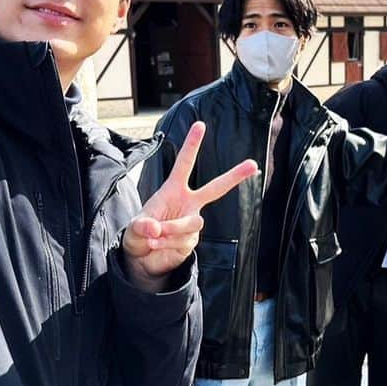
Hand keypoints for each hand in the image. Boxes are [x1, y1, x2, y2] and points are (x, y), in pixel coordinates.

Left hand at [121, 121, 257, 285]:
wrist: (143, 260)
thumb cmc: (139, 236)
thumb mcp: (134, 229)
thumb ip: (141, 227)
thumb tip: (154, 228)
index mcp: (173, 190)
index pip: (184, 165)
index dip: (192, 145)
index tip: (200, 125)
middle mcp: (188, 203)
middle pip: (216, 188)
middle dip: (234, 176)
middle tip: (253, 164)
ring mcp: (193, 222)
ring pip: (193, 222)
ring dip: (172, 230)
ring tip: (154, 238)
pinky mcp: (193, 240)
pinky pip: (186, 241)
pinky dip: (168, 245)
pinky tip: (158, 247)